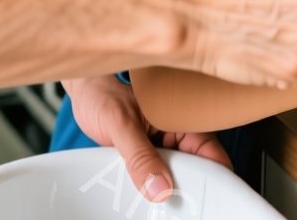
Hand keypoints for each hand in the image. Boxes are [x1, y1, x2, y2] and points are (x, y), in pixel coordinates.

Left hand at [61, 74, 231, 202]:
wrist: (85, 94)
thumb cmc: (103, 95)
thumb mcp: (121, 124)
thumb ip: (139, 156)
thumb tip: (159, 188)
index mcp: (185, 119)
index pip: (210, 154)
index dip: (211, 178)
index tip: (200, 199)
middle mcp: (179, 135)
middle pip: (196, 170)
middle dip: (186, 187)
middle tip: (173, 202)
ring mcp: (164, 148)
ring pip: (176, 177)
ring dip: (166, 187)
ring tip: (154, 196)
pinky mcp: (149, 158)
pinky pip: (156, 178)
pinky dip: (151, 186)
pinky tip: (141, 190)